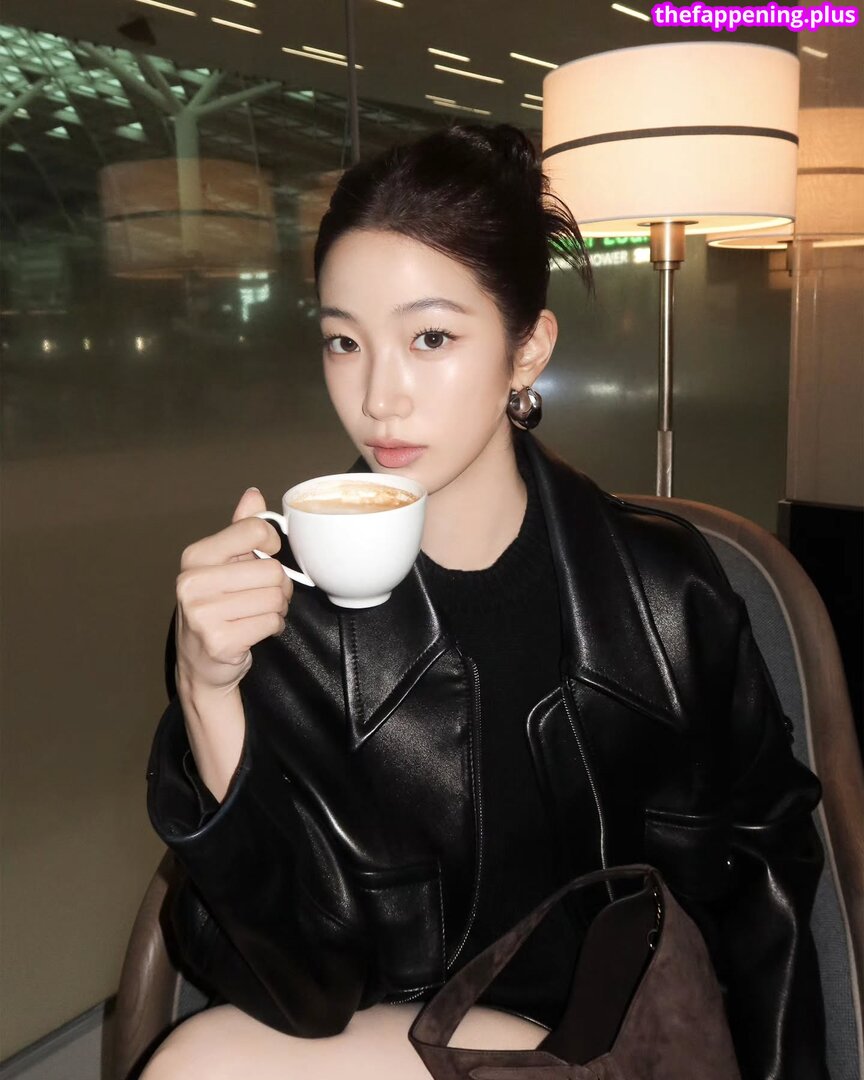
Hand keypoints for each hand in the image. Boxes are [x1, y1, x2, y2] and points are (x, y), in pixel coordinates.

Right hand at [175, 487, 292, 701]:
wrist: (200, 664)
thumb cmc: (215, 609)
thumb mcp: (222, 564)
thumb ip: (240, 530)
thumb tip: (253, 495)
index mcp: (195, 557)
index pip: (252, 530)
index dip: (272, 541)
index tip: (269, 552)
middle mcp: (193, 583)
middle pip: (272, 570)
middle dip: (279, 585)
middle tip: (264, 595)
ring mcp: (203, 614)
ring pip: (275, 597)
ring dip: (278, 608)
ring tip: (258, 612)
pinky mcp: (220, 641)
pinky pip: (272, 622)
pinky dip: (274, 626)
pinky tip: (256, 629)